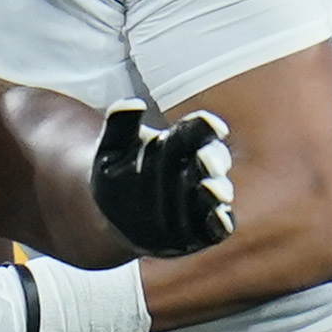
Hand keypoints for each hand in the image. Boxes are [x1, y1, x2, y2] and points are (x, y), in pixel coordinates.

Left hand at [90, 101, 233, 257]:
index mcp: (181, 144)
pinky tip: (219, 218)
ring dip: (216, 190)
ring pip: (217, 191)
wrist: (111, 217)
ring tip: (210, 189)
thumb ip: (119, 126)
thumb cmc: (117, 175)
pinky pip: (217, 225)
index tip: (211, 125)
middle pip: (213, 159)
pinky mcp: (203, 227)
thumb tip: (133, 104)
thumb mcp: (110, 150)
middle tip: (206, 160)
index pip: (197, 130)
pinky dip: (221, 222)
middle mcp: (198, 169)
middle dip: (213, 160)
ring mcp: (203, 199)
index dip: (205, 127)